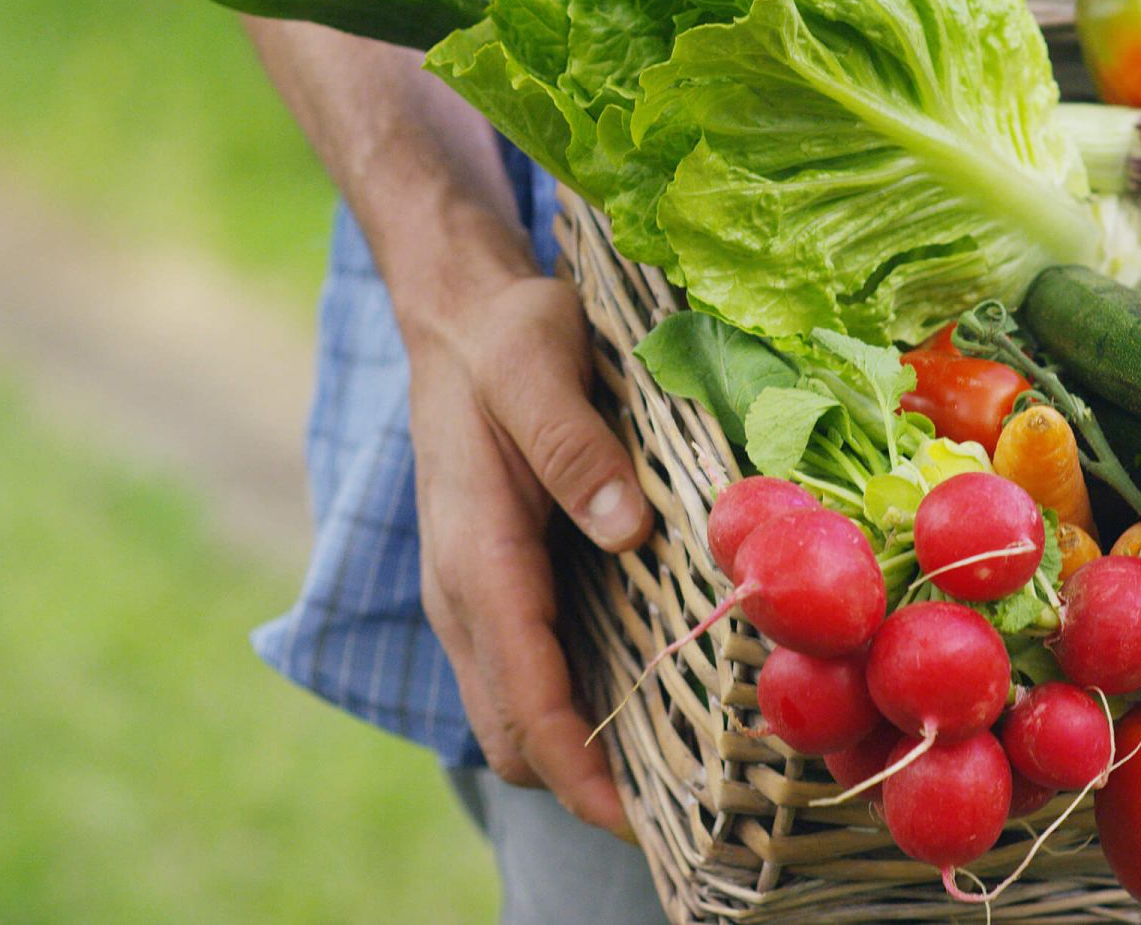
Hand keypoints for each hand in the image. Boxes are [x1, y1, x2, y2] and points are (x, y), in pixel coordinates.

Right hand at [406, 270, 652, 833]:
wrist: (458, 319)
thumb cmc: (504, 338)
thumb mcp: (537, 364)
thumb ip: (572, 445)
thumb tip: (626, 531)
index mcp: (475, 554)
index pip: (522, 697)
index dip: (578, 772)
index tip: (643, 822)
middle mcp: (461, 592)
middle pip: (511, 733)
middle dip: (581, 785)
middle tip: (682, 805)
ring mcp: (469, 594)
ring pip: (511, 713)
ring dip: (574, 755)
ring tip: (670, 770)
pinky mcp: (489, 584)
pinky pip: (520, 674)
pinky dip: (565, 710)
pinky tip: (636, 698)